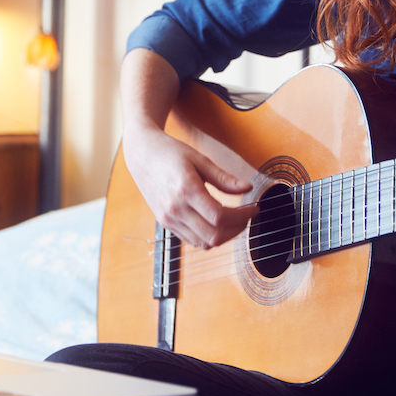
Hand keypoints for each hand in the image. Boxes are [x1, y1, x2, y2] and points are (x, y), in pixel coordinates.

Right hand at [122, 124, 256, 249]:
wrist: (141, 154)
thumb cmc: (170, 153)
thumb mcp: (200, 160)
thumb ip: (224, 178)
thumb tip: (247, 188)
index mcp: (186, 190)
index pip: (220, 216)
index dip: (242, 216)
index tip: (254, 208)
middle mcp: (175, 209)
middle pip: (214, 235)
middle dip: (236, 229)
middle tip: (247, 216)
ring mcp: (169, 219)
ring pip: (204, 242)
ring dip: (224, 236)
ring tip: (235, 220)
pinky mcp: (166, 223)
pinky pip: (192, 240)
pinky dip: (209, 236)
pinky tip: (217, 222)